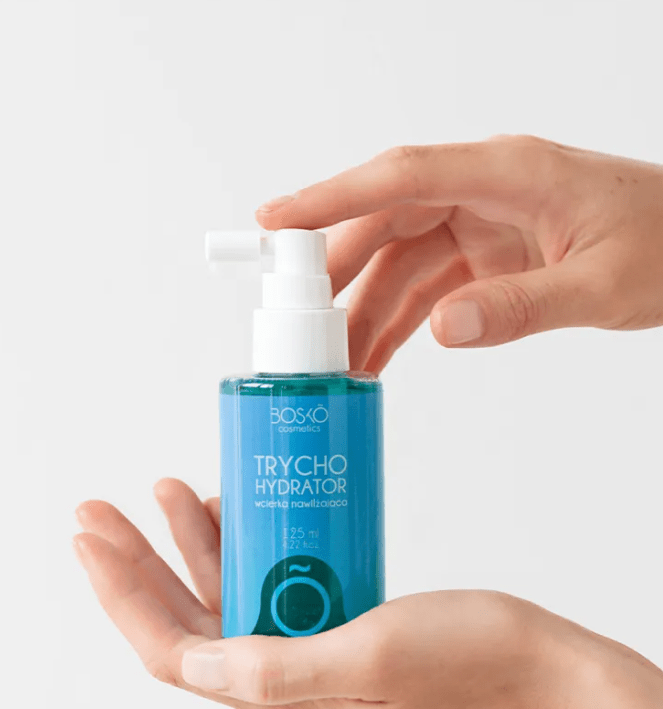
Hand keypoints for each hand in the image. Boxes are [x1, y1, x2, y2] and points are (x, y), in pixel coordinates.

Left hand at [74, 479, 662, 708]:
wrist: (540, 668)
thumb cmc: (469, 661)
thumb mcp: (369, 657)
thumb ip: (278, 668)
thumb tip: (190, 662)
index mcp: (283, 696)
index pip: (172, 649)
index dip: (122, 595)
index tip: (93, 537)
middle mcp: (286, 680)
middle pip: (186, 621)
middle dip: (137, 564)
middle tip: (103, 510)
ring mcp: (312, 650)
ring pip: (228, 595)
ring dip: (190, 546)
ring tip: (171, 489)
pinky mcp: (340, 623)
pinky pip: (273, 582)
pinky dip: (246, 545)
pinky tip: (243, 509)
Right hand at [255, 136, 662, 369]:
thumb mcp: (602, 284)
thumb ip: (522, 306)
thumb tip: (445, 327)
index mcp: (507, 173)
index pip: (401, 177)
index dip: (332, 197)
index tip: (278, 222)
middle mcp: (483, 191)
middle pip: (386, 222)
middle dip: (338, 275)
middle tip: (299, 327)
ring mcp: (482, 224)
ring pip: (400, 261)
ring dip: (365, 310)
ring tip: (337, 364)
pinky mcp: (487, 256)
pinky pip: (426, 286)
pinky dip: (398, 321)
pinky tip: (375, 356)